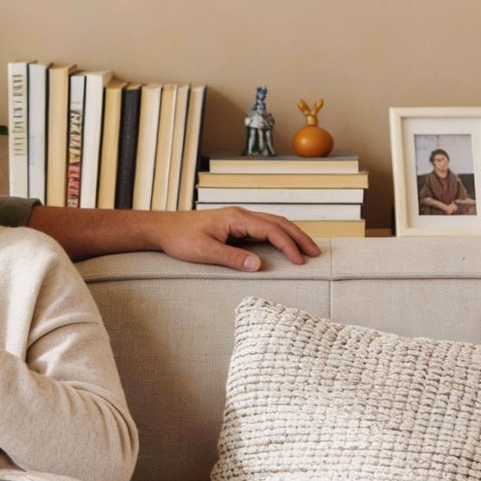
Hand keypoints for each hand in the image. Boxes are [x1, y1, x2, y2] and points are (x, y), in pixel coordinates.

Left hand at [155, 207, 320, 271]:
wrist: (164, 229)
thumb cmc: (181, 239)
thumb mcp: (205, 251)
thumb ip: (232, 258)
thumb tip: (258, 265)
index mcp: (236, 218)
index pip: (271, 230)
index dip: (288, 245)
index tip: (300, 261)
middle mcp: (241, 215)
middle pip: (278, 222)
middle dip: (298, 237)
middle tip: (315, 254)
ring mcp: (239, 219)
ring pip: (272, 223)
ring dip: (291, 235)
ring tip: (306, 250)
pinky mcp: (235, 226)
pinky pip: (263, 229)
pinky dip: (278, 236)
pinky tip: (284, 246)